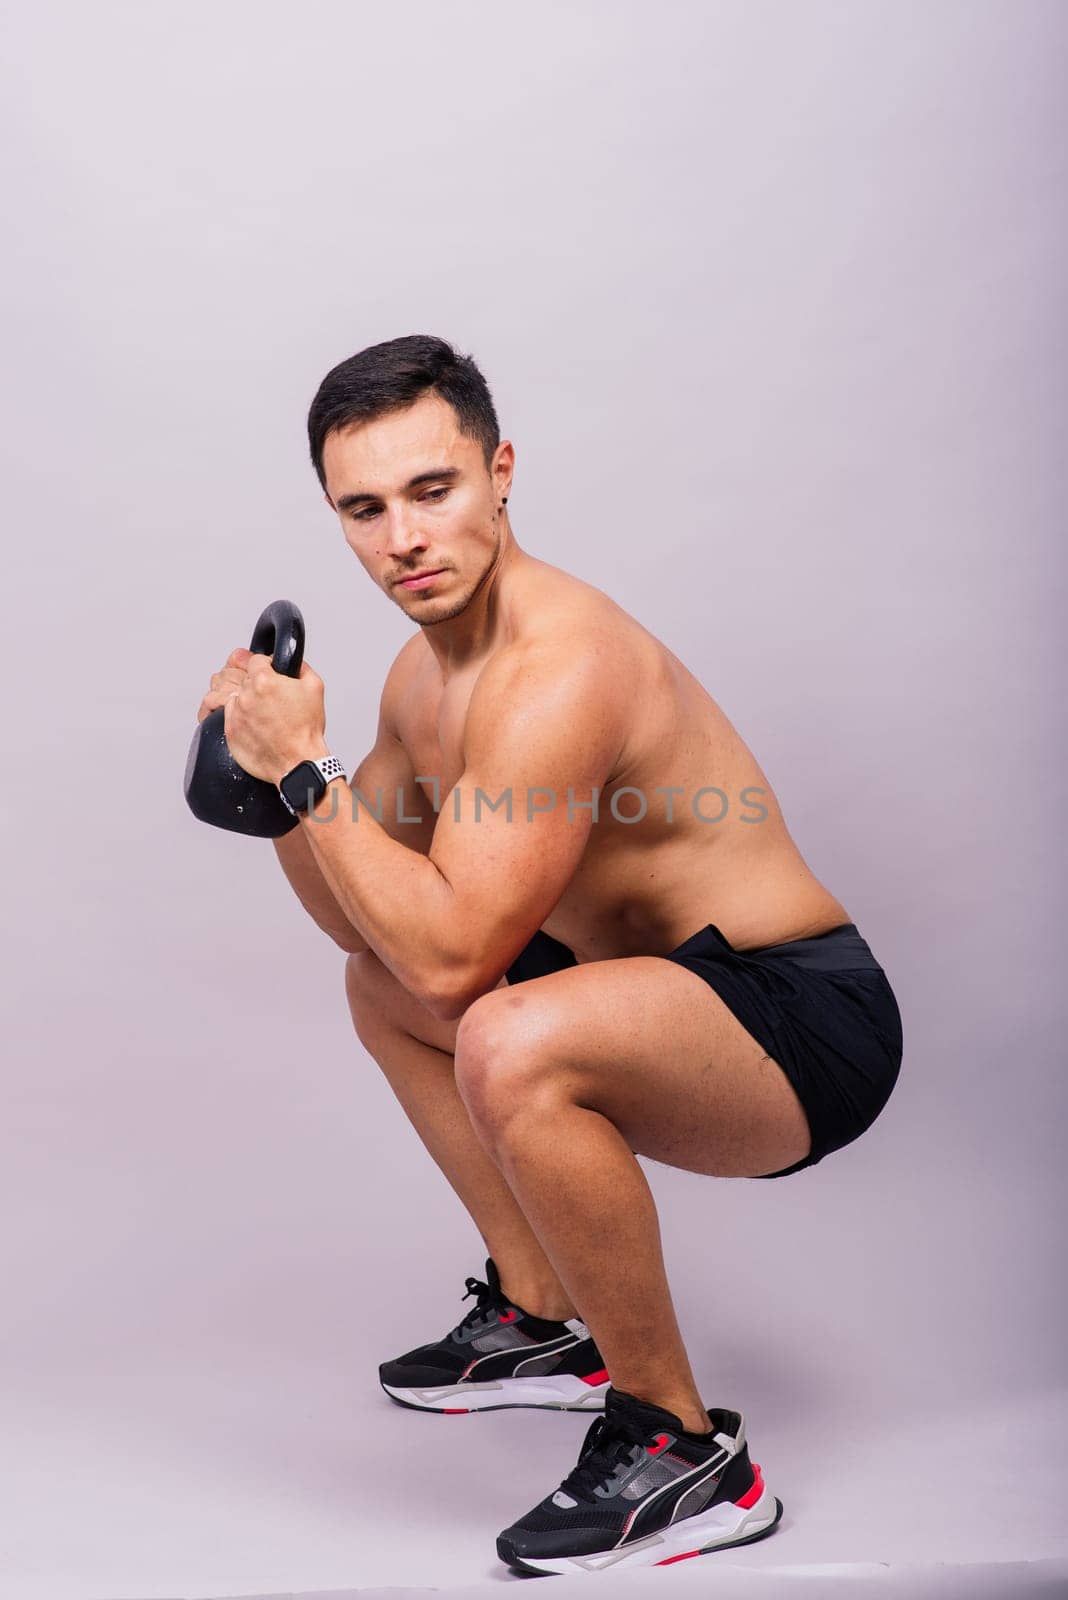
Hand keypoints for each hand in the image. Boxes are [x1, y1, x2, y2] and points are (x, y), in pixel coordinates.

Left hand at [199, 647, 328, 784]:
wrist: (298, 761)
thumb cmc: (306, 729)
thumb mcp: (315, 687)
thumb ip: (300, 666)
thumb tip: (291, 661)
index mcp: (264, 681)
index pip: (255, 661)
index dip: (266, 667)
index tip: (270, 675)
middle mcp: (246, 695)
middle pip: (245, 680)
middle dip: (258, 687)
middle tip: (272, 700)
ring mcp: (235, 714)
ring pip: (236, 697)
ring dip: (247, 702)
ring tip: (264, 715)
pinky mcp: (230, 731)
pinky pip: (229, 717)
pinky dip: (241, 719)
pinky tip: (256, 725)